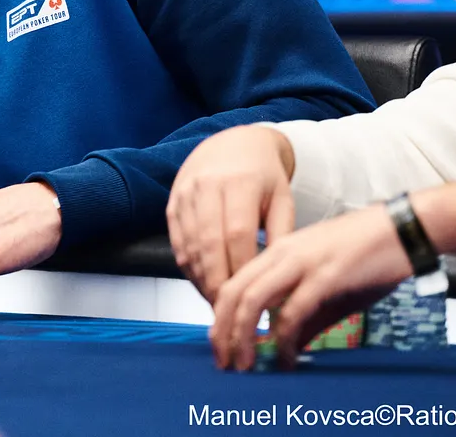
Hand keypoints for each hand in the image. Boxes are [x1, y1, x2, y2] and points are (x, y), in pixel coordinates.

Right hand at [167, 125, 295, 301]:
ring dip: (202, 280)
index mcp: (240, 182)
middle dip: (219, 282)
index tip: (254, 296)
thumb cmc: (264, 176)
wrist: (232, 143)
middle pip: (209, 243)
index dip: (243, 269)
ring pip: (189, 246)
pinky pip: (177, 242)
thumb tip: (281, 279)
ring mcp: (185, 193)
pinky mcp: (172, 202)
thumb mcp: (283, 199)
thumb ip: (282, 236)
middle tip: (231, 311)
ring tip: (218, 304)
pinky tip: (203, 284)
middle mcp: (207, 185)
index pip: (238, 233)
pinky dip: (188, 268)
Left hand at [210, 205, 410, 370]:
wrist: (403, 229)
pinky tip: (286, 359)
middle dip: (221, 331)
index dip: (221, 317)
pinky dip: (283, 340)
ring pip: (252, 300)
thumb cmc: (368, 257)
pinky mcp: (324, 276)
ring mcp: (301, 263)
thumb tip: (288, 348)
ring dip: (243, 337)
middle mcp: (281, 253)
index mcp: (278, 251)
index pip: (234, 283)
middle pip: (233, 293)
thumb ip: (306, 318)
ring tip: (245, 365)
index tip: (221, 345)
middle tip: (223, 362)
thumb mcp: (328, 288)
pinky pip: (292, 312)